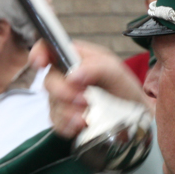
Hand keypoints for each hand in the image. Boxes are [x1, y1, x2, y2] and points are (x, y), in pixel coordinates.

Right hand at [30, 40, 149, 138]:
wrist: (134, 116)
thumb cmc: (124, 88)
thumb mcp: (116, 73)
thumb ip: (97, 69)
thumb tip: (72, 75)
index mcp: (76, 57)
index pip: (48, 48)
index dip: (39, 53)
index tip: (40, 64)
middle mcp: (66, 75)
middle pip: (49, 80)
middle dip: (64, 93)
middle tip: (84, 100)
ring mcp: (63, 98)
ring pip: (52, 104)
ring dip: (69, 113)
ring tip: (88, 117)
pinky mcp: (64, 118)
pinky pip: (56, 122)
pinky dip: (68, 126)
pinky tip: (81, 126)